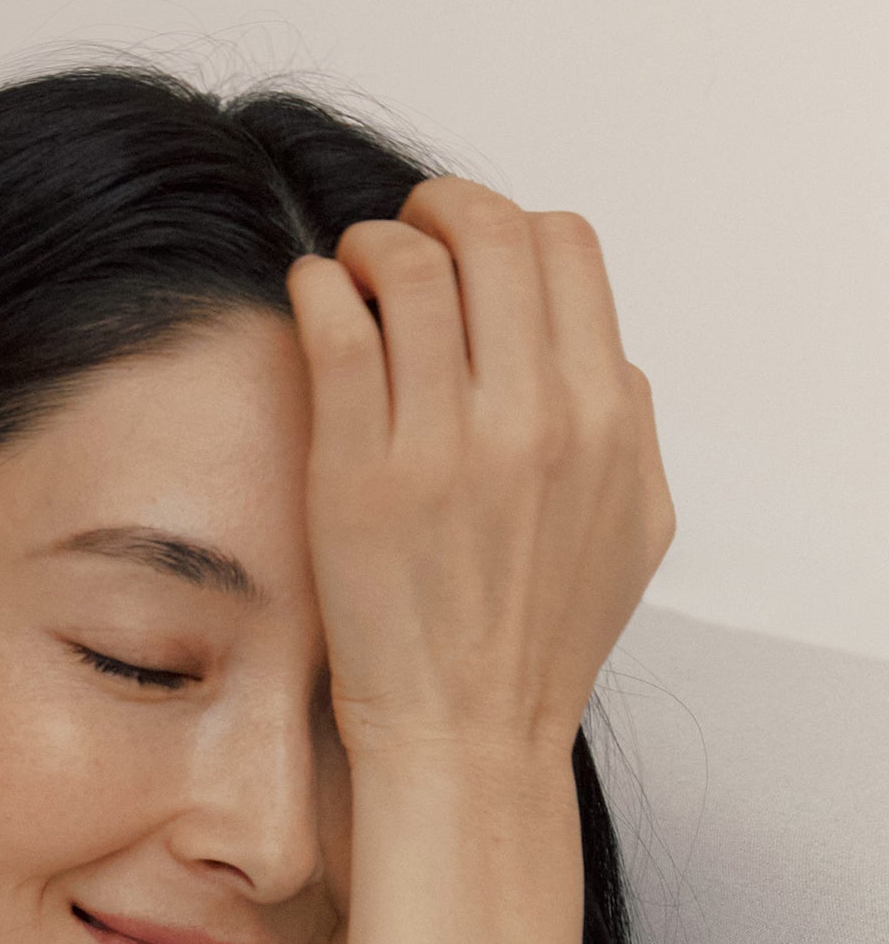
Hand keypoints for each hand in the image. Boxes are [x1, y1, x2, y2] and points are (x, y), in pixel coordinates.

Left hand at [286, 177, 676, 769]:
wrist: (466, 736)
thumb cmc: (539, 642)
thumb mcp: (632, 526)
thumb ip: (628, 424)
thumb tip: (601, 354)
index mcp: (602, 416)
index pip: (565, 248)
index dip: (512, 223)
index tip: (472, 241)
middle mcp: (529, 417)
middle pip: (490, 235)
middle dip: (439, 207)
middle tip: (404, 229)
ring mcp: (439, 444)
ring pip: (409, 267)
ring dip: (372, 243)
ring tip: (352, 267)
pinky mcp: (355, 474)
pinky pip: (334, 330)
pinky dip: (319, 286)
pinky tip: (311, 294)